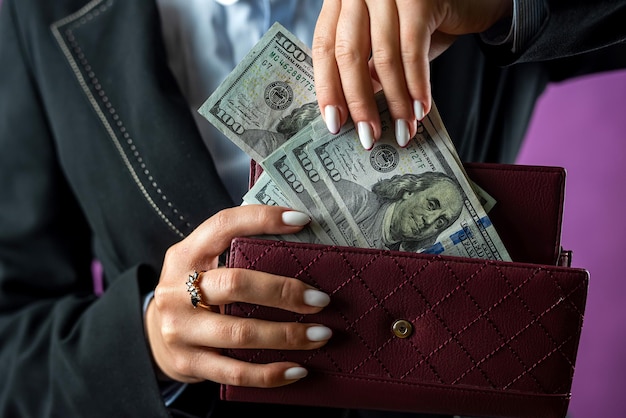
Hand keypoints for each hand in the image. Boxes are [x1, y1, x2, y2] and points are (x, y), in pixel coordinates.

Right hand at [145, 205, 331, 386]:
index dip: (263, 219)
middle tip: (321, 299)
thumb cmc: (195, 292)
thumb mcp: (204, 264)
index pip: (224, 226)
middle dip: (284, 291)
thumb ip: (237, 253)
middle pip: (236, 284)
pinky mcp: (187, 363)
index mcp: (185, 254)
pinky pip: (235, 372)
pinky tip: (298, 370)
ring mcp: (180, 329)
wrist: (154, 335)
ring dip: (287, 335)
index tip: (302, 220)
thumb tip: (300, 246)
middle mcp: (176, 289)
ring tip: (321, 334)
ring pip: (240, 332)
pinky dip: (270, 374)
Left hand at [313, 0, 511, 147]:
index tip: (334, 123)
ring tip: (401, 131)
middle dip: (358, 102)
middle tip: (367, 136)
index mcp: (343, 0)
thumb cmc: (424, 20)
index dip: (327, 87)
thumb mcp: (387, 43)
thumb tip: (354, 114)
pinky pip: (413, 52)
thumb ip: (367, 69)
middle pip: (348, 54)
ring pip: (383, 57)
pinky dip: (417, 86)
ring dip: (394, 102)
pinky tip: (420, 111)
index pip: (324, 46)